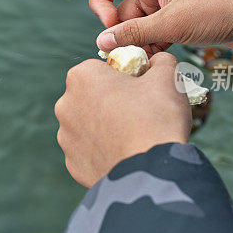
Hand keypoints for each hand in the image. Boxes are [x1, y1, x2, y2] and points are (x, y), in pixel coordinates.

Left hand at [54, 53, 190, 187]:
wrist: (151, 171)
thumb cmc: (157, 117)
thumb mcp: (167, 77)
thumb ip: (160, 61)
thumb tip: (157, 61)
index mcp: (81, 77)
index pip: (102, 68)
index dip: (124, 77)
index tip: (141, 89)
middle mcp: (65, 104)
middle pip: (92, 96)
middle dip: (111, 101)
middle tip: (140, 113)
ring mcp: (66, 137)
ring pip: (88, 125)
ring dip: (105, 127)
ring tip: (133, 136)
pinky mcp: (73, 163)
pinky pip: (89, 151)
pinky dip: (103, 152)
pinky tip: (123, 155)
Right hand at [89, 0, 232, 52]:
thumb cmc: (216, 9)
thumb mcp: (171, 24)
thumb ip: (134, 34)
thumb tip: (102, 42)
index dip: (99, 0)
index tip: (111, 25)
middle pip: (120, 8)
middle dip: (121, 33)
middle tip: (128, 56)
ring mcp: (166, 2)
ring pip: (137, 24)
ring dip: (138, 44)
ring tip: (145, 62)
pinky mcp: (178, 18)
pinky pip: (153, 32)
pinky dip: (152, 46)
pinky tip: (157, 62)